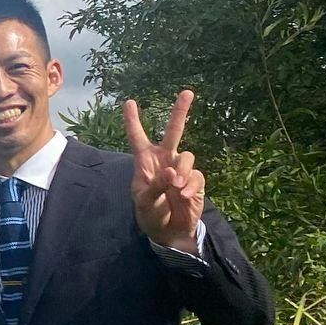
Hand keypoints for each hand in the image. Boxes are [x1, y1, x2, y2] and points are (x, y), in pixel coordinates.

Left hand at [124, 90, 205, 254]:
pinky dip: (190, 186)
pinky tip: (183, 197)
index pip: (137, 137)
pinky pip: (196, 176)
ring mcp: (181, 169)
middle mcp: (164, 160)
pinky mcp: (195, 180)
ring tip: (174, 188)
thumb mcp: (145, 201)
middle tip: (187, 92)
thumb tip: (171, 171)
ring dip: (181, 171)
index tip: (128, 102)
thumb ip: (156, 185)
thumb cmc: (150, 214)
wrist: (170, 231)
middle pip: (173, 131)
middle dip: (180, 112)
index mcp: (145, 162)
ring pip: (187, 156)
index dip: (132, 121)